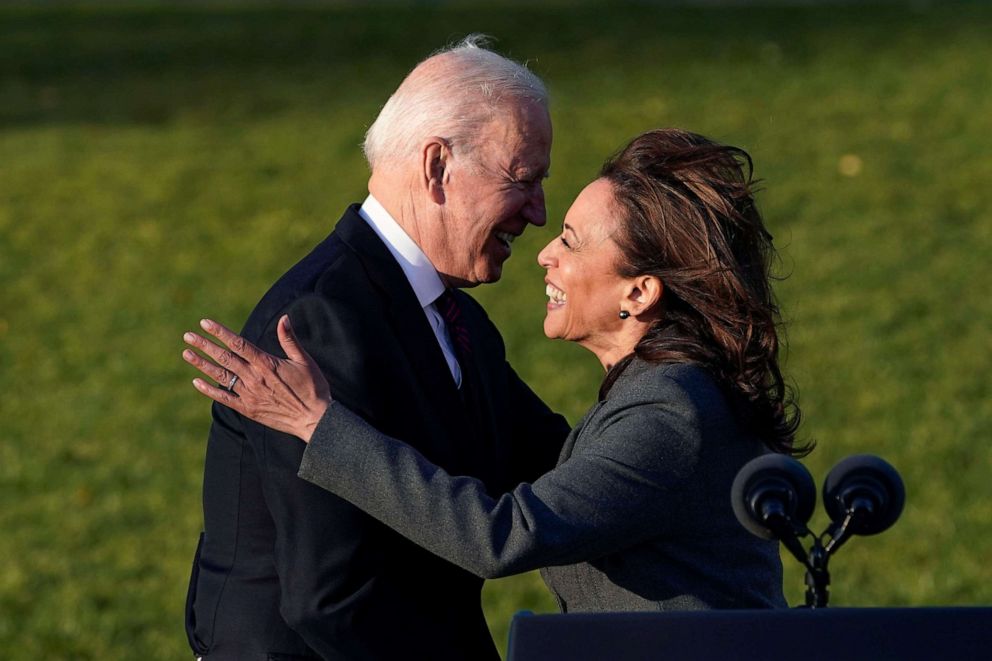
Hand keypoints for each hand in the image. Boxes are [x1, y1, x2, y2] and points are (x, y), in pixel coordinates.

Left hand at [182, 315, 330, 442]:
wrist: (314, 419)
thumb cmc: (313, 388)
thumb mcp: (304, 360)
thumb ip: (290, 340)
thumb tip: (284, 318)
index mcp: (266, 364)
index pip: (238, 343)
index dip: (220, 332)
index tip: (205, 323)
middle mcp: (254, 378)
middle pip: (225, 357)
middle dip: (205, 345)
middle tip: (188, 336)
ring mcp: (249, 394)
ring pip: (221, 376)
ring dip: (202, 364)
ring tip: (187, 354)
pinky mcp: (248, 409)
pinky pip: (225, 399)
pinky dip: (210, 390)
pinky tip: (197, 382)